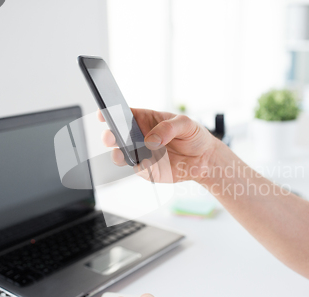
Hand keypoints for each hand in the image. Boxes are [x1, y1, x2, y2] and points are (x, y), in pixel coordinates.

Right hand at [98, 108, 219, 183]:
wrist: (205, 159)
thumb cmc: (194, 135)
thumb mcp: (185, 123)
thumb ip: (168, 128)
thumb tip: (152, 139)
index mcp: (144, 119)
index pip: (122, 113)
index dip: (109, 112)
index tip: (103, 113)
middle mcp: (138, 136)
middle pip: (116, 135)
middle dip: (110, 136)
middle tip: (112, 137)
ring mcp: (141, 154)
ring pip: (121, 155)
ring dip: (120, 154)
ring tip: (126, 153)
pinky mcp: (148, 170)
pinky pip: (138, 169)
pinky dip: (141, 167)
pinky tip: (148, 163)